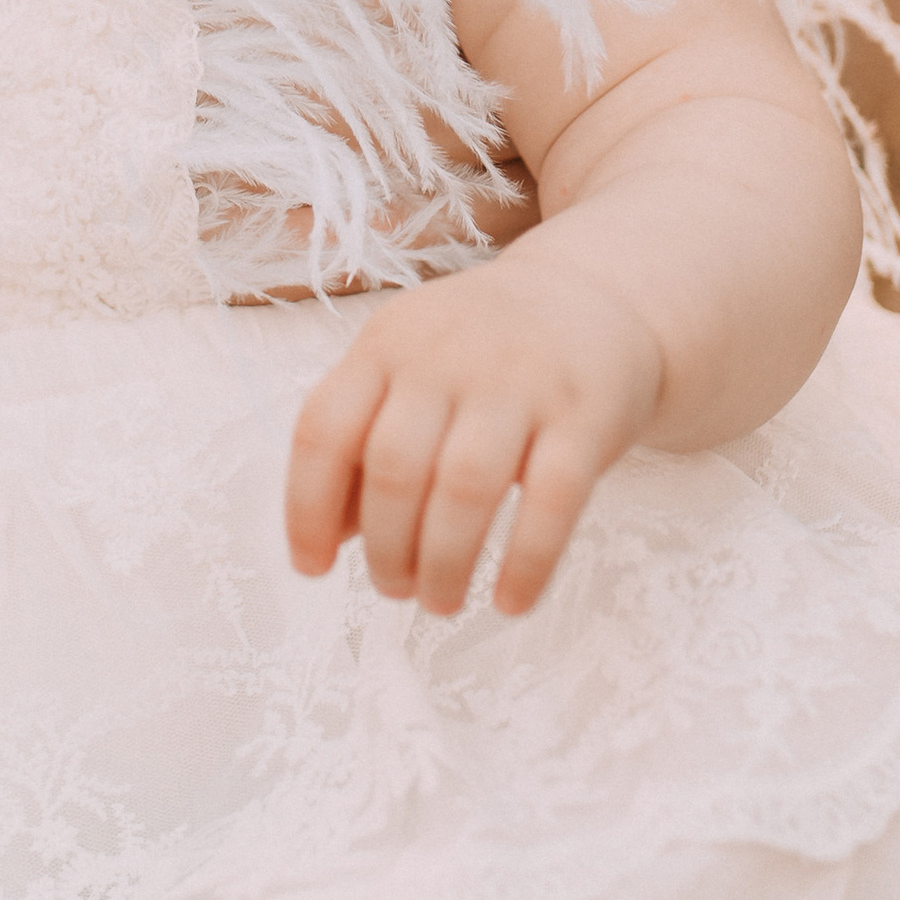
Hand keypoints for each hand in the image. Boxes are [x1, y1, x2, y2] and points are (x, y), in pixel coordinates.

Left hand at [284, 255, 663, 619]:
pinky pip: (552, 502)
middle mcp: (447, 357)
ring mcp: (520, 383)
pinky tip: (510, 602)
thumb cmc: (480, 352)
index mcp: (388, 345)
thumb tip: (329, 536)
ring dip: (444, 563)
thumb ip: (364, 439)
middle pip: (395, 468)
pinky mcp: (586, 416)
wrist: (594, 297)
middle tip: (395, 588)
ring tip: (440, 600)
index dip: (306, 509)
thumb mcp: (409, 367)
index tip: (312, 568)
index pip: (324, 428)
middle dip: (386, 549)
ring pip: (465, 488)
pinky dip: (526, 563)